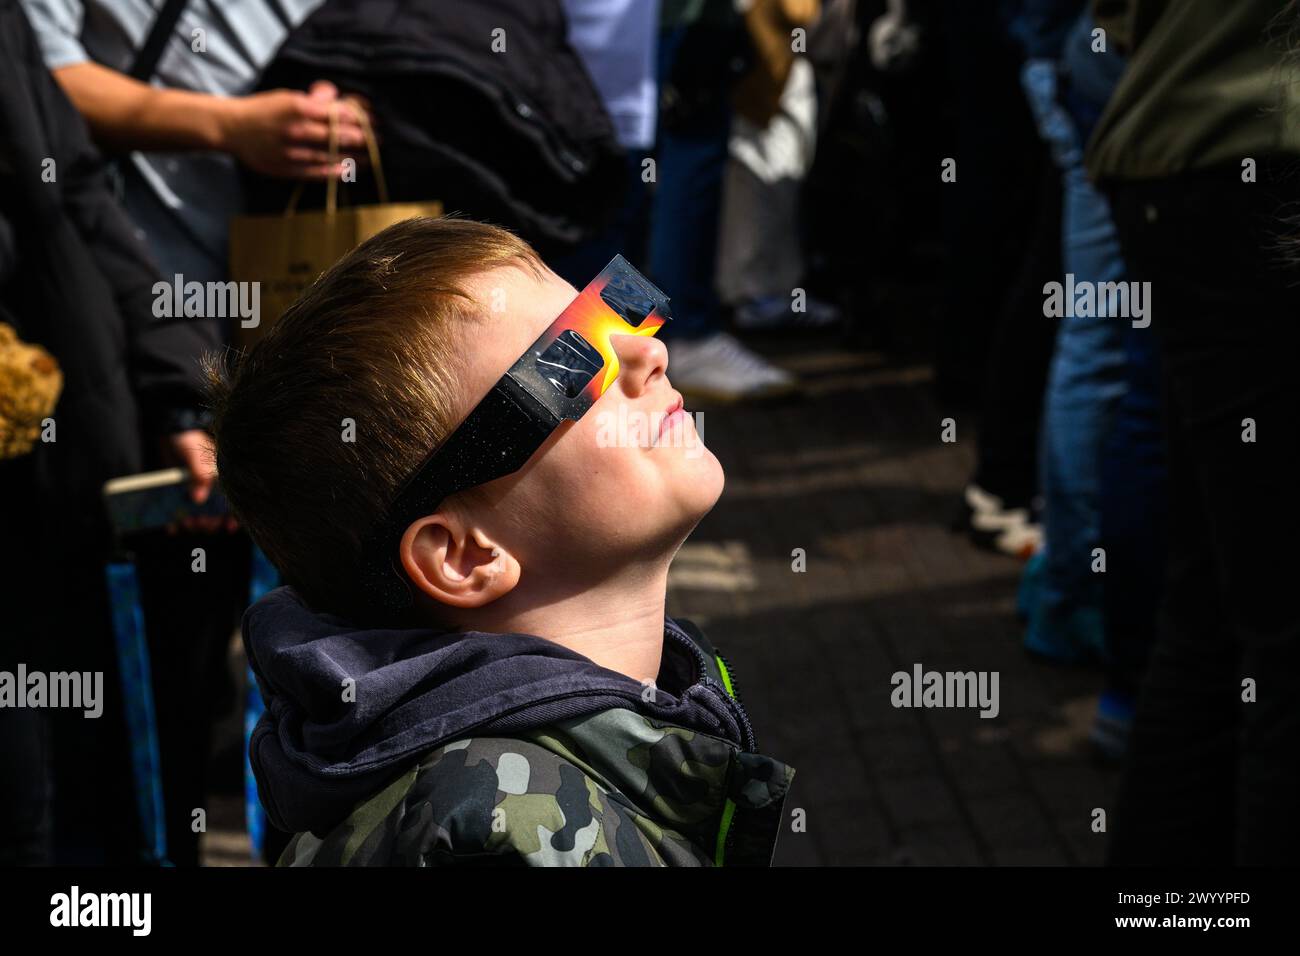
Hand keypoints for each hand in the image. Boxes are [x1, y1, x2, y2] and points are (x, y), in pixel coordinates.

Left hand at [163, 430, 237, 533]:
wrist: (170, 434)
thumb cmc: (188, 439)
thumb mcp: (194, 454)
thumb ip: (198, 473)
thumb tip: (198, 498)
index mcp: (222, 479)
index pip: (235, 501)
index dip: (234, 516)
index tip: (228, 527)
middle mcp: (212, 488)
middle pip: (217, 513)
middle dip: (210, 522)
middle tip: (200, 524)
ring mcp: (196, 493)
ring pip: (200, 515)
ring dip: (195, 523)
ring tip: (187, 523)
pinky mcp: (181, 495)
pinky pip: (181, 513)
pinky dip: (177, 522)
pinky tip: (173, 526)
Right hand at [219, 80, 368, 179]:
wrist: (231, 129)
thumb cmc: (263, 110)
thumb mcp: (288, 96)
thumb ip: (315, 98)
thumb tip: (338, 98)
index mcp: (300, 108)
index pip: (340, 113)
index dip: (362, 117)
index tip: (376, 120)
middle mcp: (298, 130)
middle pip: (341, 136)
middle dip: (365, 138)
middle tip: (382, 140)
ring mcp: (294, 152)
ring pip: (332, 155)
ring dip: (356, 157)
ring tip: (374, 158)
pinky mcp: (288, 169)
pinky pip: (318, 172)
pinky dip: (336, 171)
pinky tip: (350, 170)